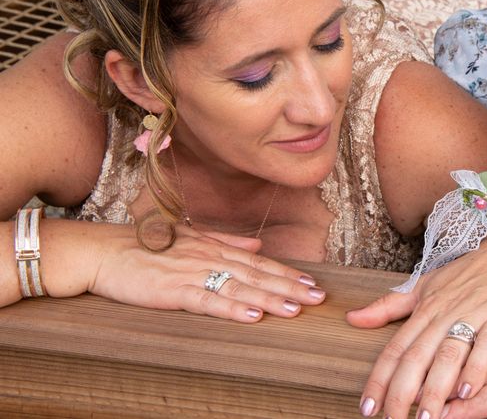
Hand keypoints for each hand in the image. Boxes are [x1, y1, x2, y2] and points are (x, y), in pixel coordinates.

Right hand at [89, 224, 325, 321]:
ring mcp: (191, 274)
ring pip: (238, 287)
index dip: (286, 273)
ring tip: (294, 309)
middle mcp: (208, 258)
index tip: (311, 282)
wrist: (101, 251)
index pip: (258, 262)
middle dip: (289, 287)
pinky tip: (251, 316)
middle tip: (317, 298)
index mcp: (213, 247)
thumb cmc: (143, 246)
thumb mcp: (188, 237)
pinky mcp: (172, 291)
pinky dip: (231, 308)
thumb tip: (258, 246)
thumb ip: (225, 241)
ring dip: (268, 298)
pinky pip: (207, 301)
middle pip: (255, 274)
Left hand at [346, 234, 486, 418]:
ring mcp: (474, 314)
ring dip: (436, 389)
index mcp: (424, 309)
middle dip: (402, 393)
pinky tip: (467, 391)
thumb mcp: (424, 285)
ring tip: (426, 418)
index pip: (396, 349)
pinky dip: (477, 368)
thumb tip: (352, 318)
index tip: (367, 407)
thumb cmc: (468, 273)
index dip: (379, 380)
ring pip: (449, 355)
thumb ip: (389, 306)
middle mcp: (445, 313)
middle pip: (417, 357)